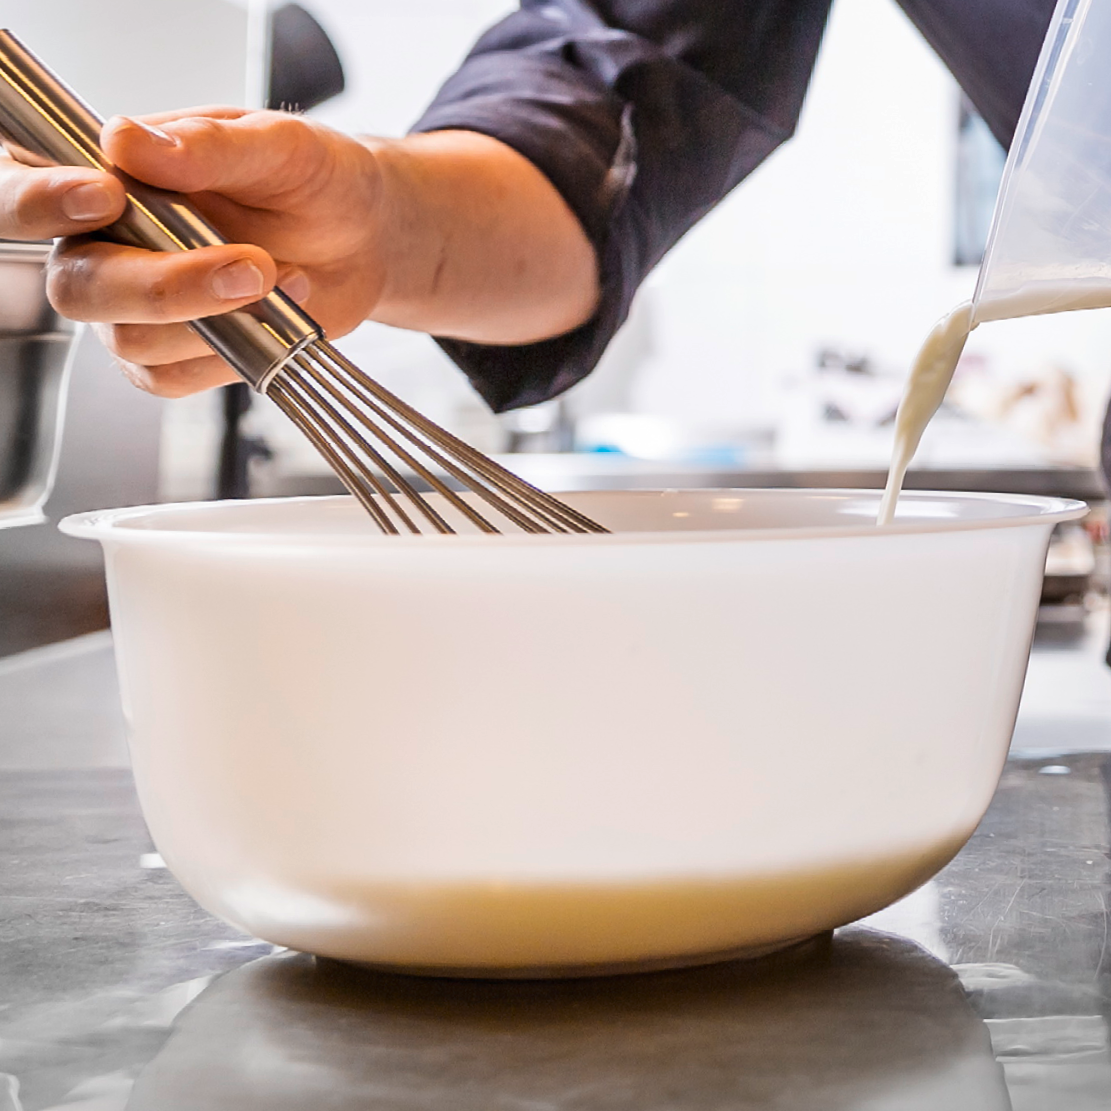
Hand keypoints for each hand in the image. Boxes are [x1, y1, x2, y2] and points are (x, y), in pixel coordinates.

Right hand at [3, 108, 389, 396]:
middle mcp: (105, 246)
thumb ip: (206, 145)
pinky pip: (174, 378)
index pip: (28, 194)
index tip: (104, 194)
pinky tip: (276, 314)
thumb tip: (127, 141)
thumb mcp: (277, 146)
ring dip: (217, 318)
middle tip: (248, 263)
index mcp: (103, 176)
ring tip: (282, 276)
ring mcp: (138, 308)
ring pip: (133, 341)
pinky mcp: (178, 356)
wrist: (363, 239)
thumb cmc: (312, 182)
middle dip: (162, 286)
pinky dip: (233, 353)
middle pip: (78, 286)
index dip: (43, 201)